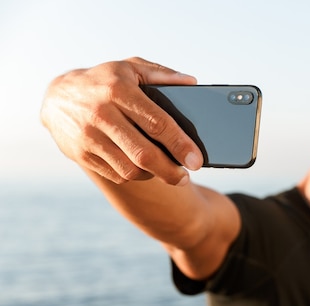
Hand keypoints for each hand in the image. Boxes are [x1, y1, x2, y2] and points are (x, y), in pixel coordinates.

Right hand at [40, 57, 203, 184]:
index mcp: (119, 90)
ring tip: (165, 170)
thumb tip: (192, 82)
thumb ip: (162, 74)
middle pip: (144, 153)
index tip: (196, 159)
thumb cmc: (103, 82)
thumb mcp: (130, 68)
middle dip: (170, 170)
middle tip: (185, 176)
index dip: (180, 144)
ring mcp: (89, 137)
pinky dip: (135, 175)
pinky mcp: (81, 154)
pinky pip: (117, 174)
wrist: (57, 97)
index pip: (157, 123)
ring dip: (153, 174)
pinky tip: (142, 167)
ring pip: (131, 169)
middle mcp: (102, 114)